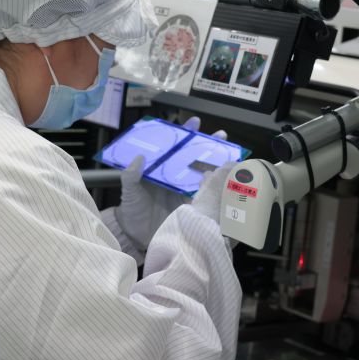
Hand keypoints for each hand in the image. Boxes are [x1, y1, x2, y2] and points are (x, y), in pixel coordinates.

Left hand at [115, 117, 227, 250]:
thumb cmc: (132, 210)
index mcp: (161, 169)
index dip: (185, 134)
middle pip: (194, 156)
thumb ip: (131, 175)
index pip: (174, 147)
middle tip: (221, 135)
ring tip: (229, 154)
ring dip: (217, 163)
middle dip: (208, 144)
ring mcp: (186, 191)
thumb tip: (138, 158)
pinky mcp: (192, 206)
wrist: (136, 236)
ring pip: (204, 172)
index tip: (194, 123)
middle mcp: (176, 177)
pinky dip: (218, 187)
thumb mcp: (129, 191)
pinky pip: (207, 194)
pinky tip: (228, 180)